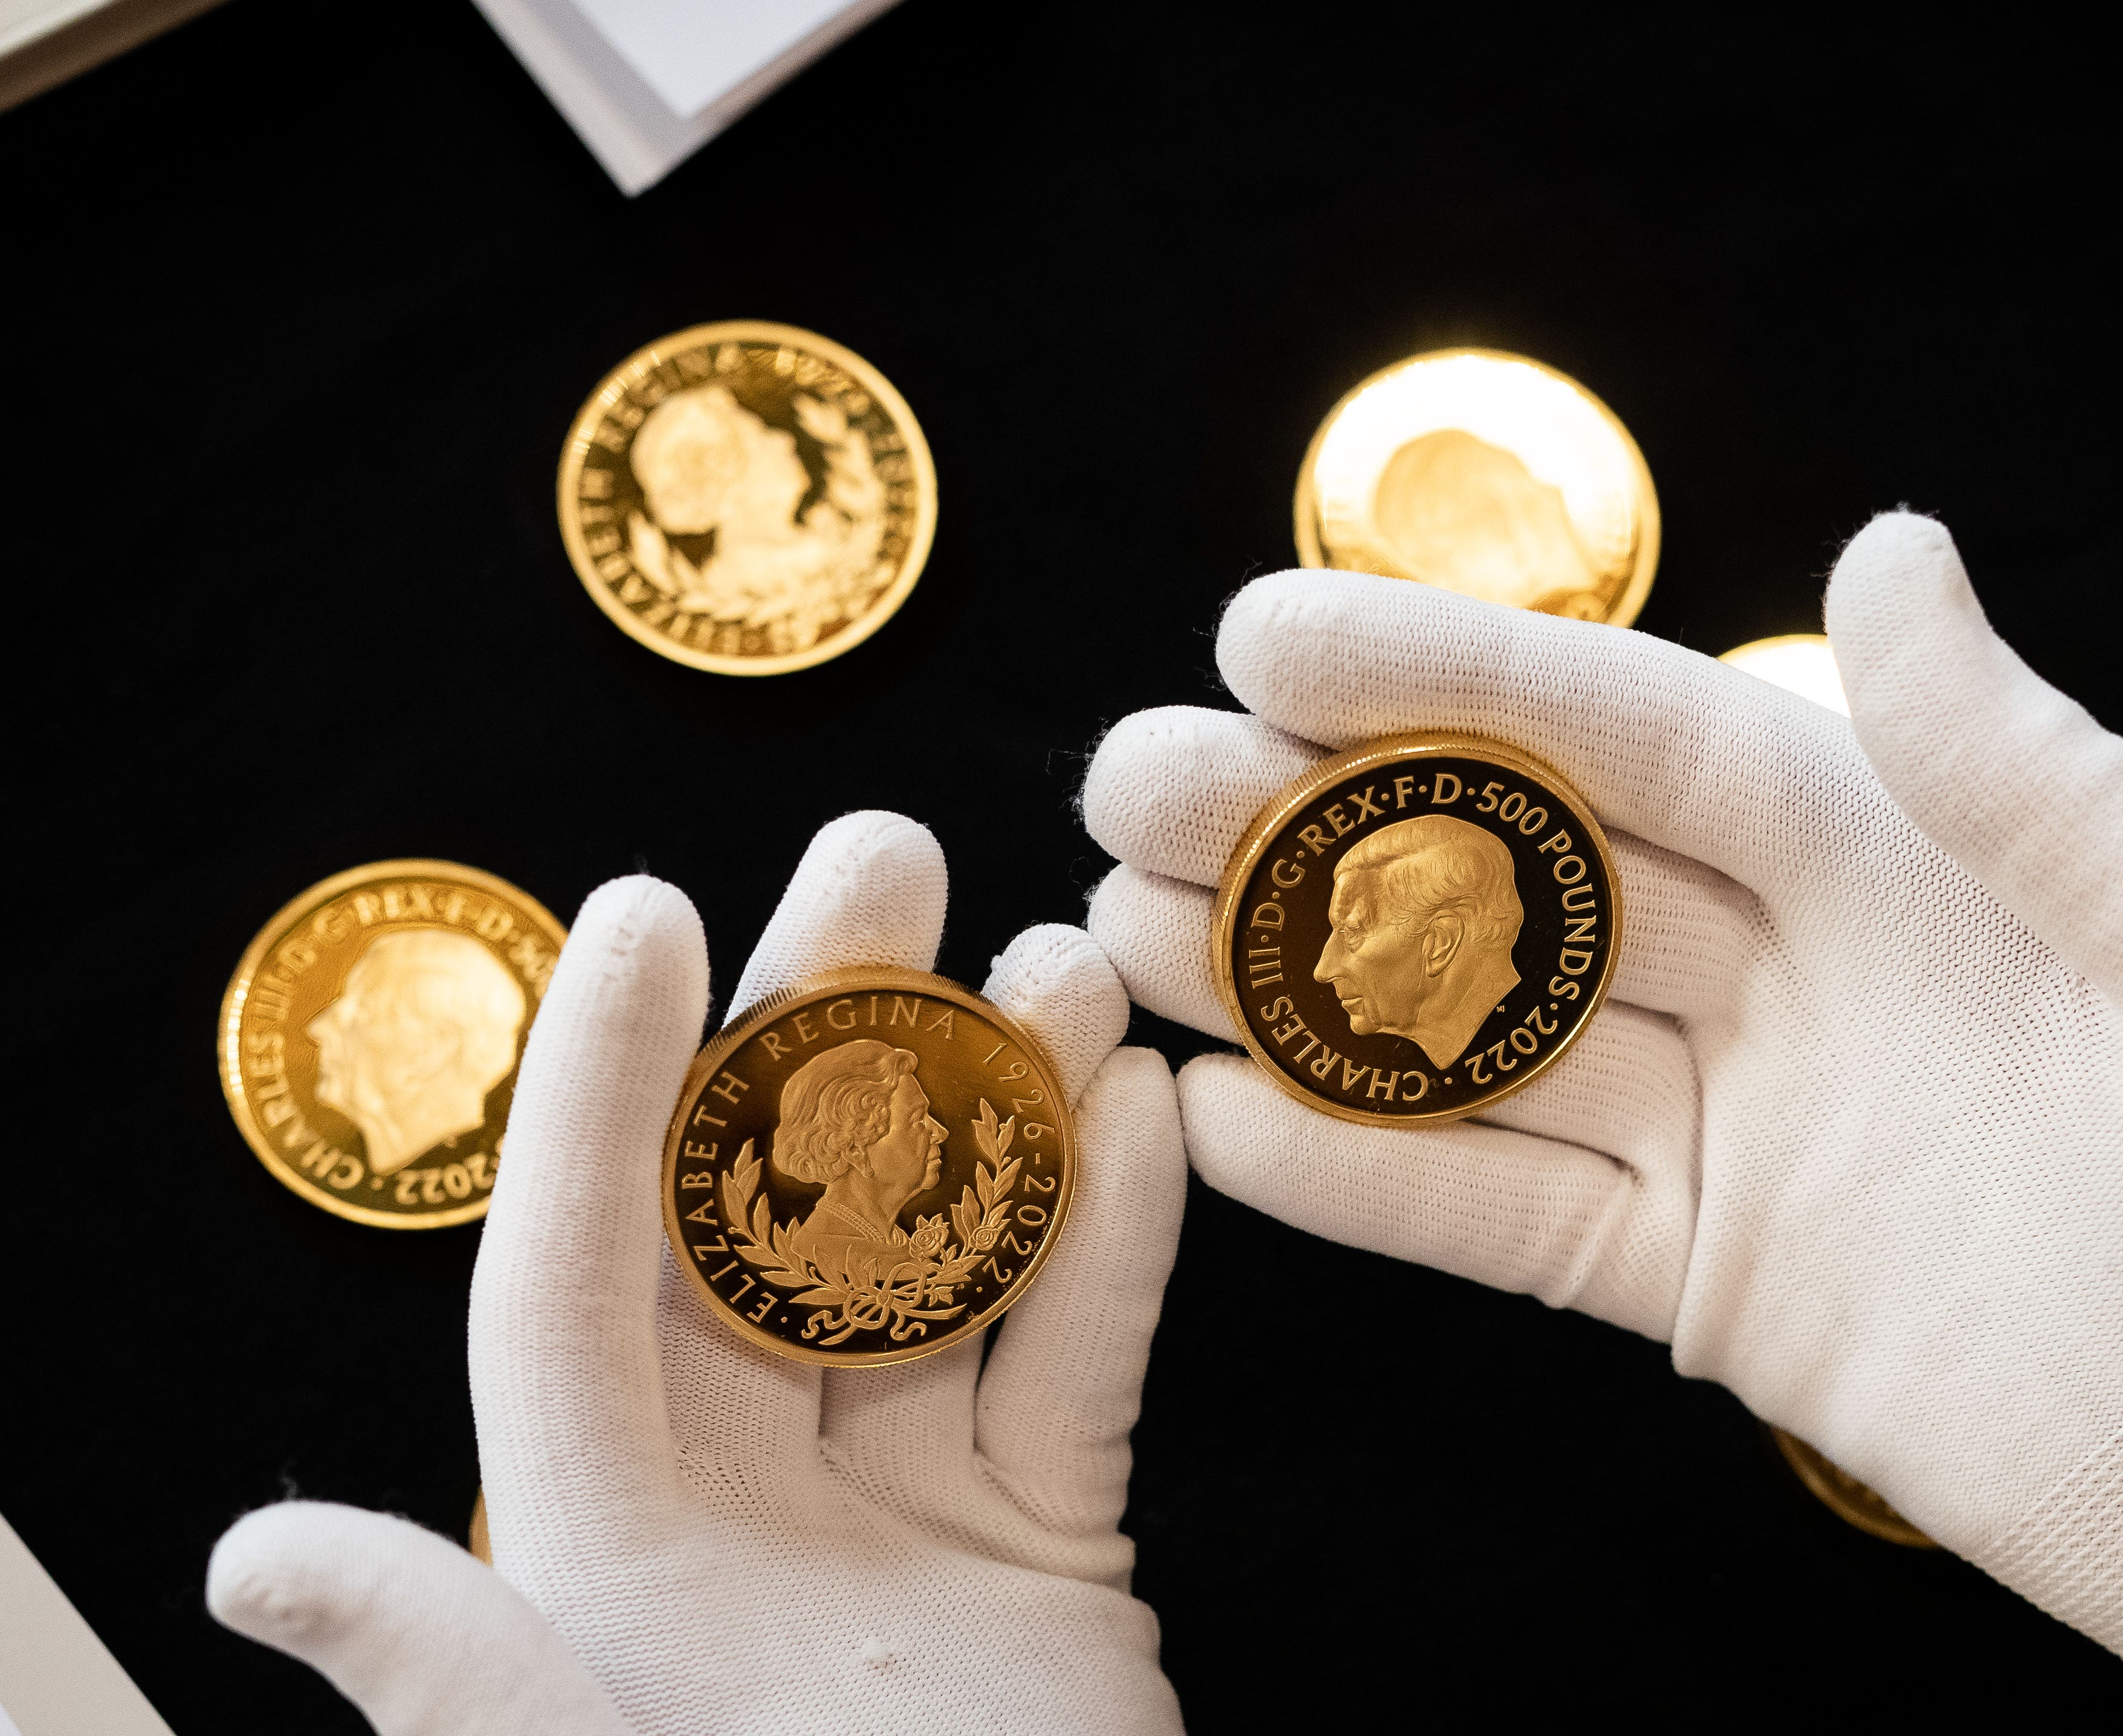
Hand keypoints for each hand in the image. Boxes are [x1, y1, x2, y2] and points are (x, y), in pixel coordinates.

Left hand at [209, 813, 1186, 1735]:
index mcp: (605, 1543)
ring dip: (1007, 1110)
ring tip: (1057, 966)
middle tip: (885, 855)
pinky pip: (1081, 1364)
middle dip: (829, 1031)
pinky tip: (1158, 1124)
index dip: (603, 1090)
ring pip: (947, 1265)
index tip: (651, 904)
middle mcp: (743, 1500)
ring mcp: (906, 1515)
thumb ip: (449, 1678)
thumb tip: (244, 1548)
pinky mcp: (1047, 1544)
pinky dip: (1125, 1248)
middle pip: (776, 1222)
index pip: (580, 1274)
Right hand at [1080, 515, 2122, 1734]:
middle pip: (1517, 869)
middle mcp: (1799, 985)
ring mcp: (1739, 1142)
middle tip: (1135, 773)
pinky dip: (1367, 1184)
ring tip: (1122, 927)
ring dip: (1296, 987)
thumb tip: (1888, 552)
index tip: (1272, 628)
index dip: (1457, 674)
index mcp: (1916, 874)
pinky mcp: (1708, 1295)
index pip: (1645, 734)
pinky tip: (1226, 1128)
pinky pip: (1506, 1224)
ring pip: (1477, 1040)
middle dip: (1316, 815)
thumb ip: (2039, 779)